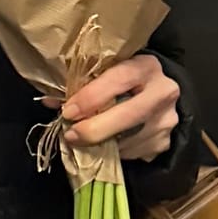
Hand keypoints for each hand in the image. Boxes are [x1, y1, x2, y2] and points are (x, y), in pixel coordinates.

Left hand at [56, 56, 182, 163]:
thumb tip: (51, 101)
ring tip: (84, 140)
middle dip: (94, 128)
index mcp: (146, 66)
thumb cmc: (125, 81)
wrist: (159, 94)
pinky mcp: (165, 141)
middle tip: (71, 135)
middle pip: (128, 115)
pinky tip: (105, 144)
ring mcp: (166, 119)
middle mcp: (163, 91)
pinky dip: (115, 151)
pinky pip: (134, 152)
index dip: (91, 97)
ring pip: (129, 140)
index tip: (68, 111)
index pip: (119, 79)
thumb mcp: (110, 73)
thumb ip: (85, 85)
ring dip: (101, 144)